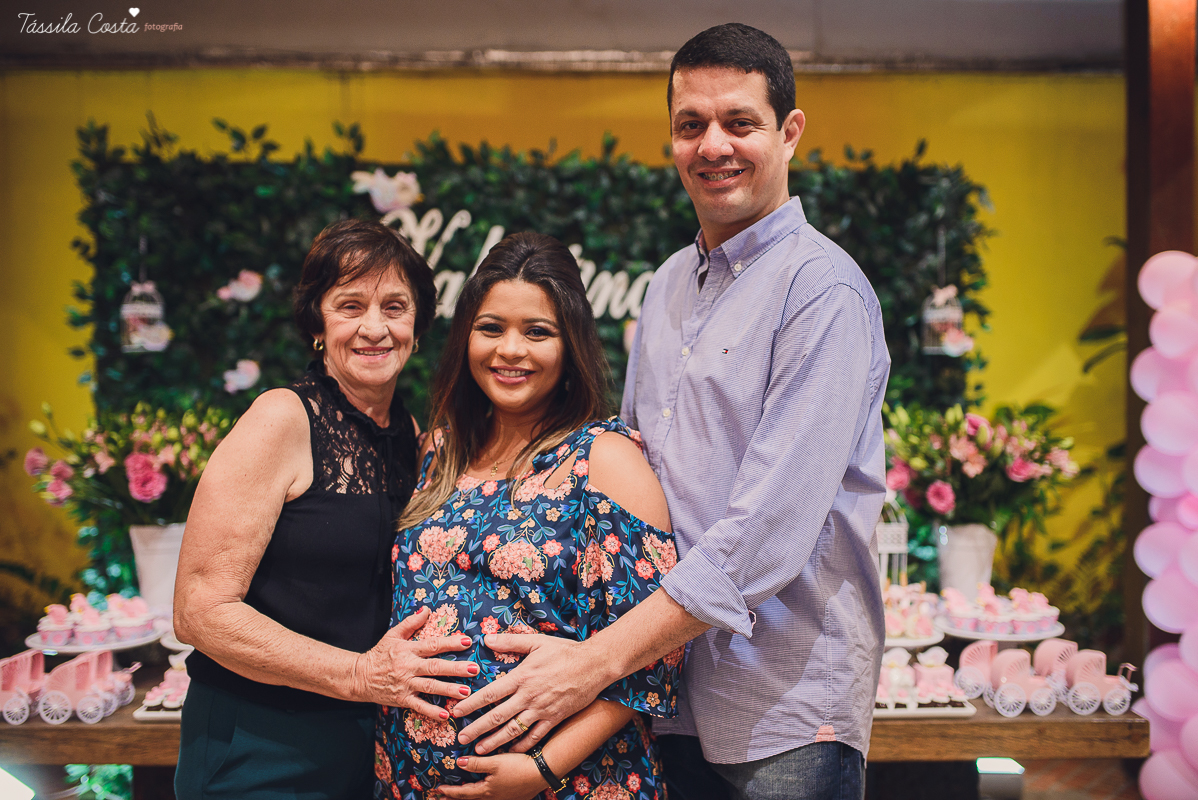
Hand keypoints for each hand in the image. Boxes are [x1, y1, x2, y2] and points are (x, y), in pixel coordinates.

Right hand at [350, 607, 476, 714]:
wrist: (359, 676)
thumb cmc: (379, 654)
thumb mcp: (392, 635)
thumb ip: (410, 623)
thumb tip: (426, 610)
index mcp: (408, 649)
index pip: (432, 645)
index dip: (450, 643)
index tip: (467, 642)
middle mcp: (408, 667)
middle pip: (435, 667)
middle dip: (455, 668)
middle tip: (474, 669)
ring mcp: (405, 684)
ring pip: (430, 687)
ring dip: (449, 690)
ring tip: (466, 693)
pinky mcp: (402, 699)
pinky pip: (419, 706)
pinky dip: (432, 712)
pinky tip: (446, 716)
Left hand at [433, 753, 544, 799]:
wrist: (541, 774)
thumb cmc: (517, 767)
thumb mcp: (495, 762)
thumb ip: (476, 764)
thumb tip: (459, 763)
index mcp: (486, 791)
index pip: (463, 792)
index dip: (450, 791)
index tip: (438, 789)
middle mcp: (493, 798)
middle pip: (470, 799)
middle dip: (456, 798)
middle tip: (443, 798)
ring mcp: (504, 798)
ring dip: (470, 798)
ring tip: (463, 796)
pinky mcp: (513, 796)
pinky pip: (493, 798)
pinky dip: (484, 796)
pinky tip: (487, 792)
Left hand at [453, 633, 608, 753]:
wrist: (594, 665)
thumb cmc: (565, 651)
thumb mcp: (537, 641)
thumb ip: (510, 642)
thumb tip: (487, 639)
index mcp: (522, 677)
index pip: (490, 694)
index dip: (471, 704)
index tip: (456, 712)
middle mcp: (529, 696)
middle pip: (497, 716)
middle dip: (476, 729)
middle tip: (460, 739)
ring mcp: (541, 710)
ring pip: (513, 730)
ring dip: (494, 742)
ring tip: (479, 751)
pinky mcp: (554, 718)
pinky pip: (535, 736)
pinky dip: (521, 745)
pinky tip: (511, 750)